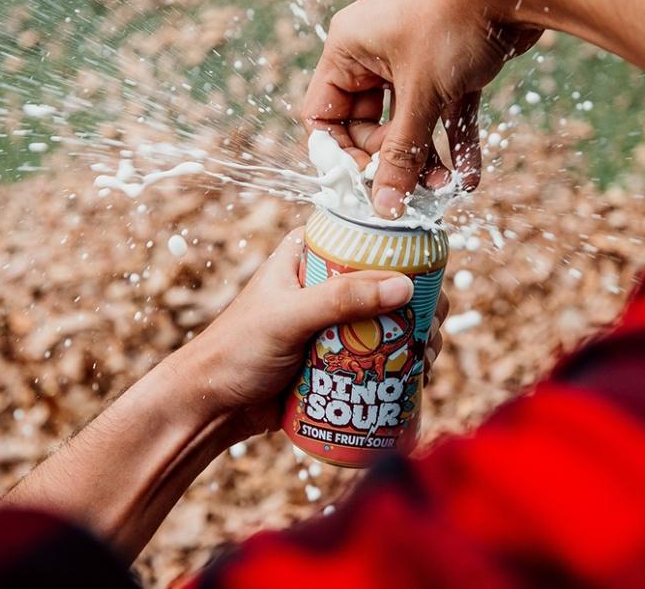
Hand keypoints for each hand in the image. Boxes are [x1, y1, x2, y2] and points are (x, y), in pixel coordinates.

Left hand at [171, 229, 447, 434]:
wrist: (214, 406)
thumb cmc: (237, 351)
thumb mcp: (289, 318)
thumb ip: (341, 300)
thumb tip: (406, 286)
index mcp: (309, 255)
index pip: (368, 239)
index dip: (406, 255)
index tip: (430, 281)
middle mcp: (325, 282)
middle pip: (387, 282)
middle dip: (417, 303)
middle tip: (430, 328)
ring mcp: (333, 319)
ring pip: (388, 319)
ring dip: (414, 335)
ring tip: (426, 356)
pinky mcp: (337, 354)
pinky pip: (378, 351)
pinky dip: (400, 360)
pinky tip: (416, 375)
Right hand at [301, 0, 540, 217]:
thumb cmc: (453, 18)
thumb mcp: (421, 94)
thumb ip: (401, 154)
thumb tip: (384, 207)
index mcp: (348, 52)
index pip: (323, 115)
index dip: (340, 154)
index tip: (364, 185)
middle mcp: (374, 56)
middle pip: (368, 126)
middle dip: (391, 161)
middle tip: (410, 188)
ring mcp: (413, 62)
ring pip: (409, 125)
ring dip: (425, 160)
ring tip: (444, 190)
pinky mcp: (449, 69)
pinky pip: (443, 115)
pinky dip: (455, 144)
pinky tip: (469, 177)